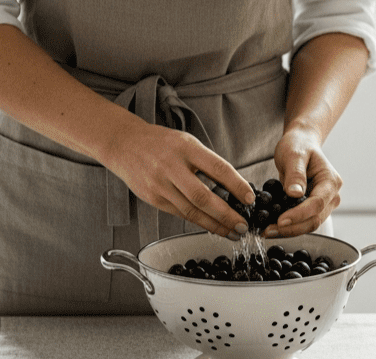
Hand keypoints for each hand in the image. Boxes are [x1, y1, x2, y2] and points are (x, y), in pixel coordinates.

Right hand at [101, 121, 255, 238]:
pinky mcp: (153, 198)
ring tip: (231, 232)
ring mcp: (161, 185)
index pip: (218, 168)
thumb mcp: (188, 142)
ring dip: (214, 225)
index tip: (250, 199)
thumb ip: (207, 162)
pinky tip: (211, 226)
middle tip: (242, 225)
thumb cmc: (161, 143)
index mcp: (187, 148)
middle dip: (226, 215)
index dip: (236, 186)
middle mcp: (172, 167)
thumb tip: (233, 185)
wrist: (125, 144)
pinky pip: (180, 214)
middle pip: (204, 197)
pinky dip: (198, 222)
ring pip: (191, 211)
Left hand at [266, 125, 341, 237]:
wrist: (301, 144)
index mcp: (330, 181)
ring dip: (289, 231)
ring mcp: (323, 203)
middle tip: (268, 230)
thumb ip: (295, 173)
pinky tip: (272, 226)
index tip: (280, 221)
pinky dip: (288, 226)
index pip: (317, 204)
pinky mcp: (312, 208)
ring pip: (309, 224)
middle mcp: (331, 195)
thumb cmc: (299, 145)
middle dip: (291, 228)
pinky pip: (302, 222)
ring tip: (267, 230)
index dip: (299, 215)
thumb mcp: (294, 154)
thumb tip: (295, 194)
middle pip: (314, 219)